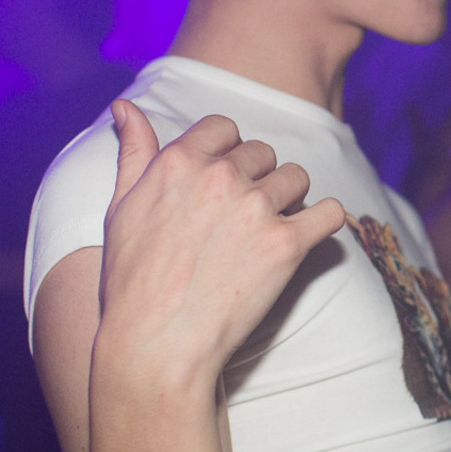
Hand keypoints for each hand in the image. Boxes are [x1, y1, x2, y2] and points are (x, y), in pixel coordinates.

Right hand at [95, 100, 344, 387]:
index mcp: (180, 162)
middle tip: (241, 218)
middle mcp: (221, 177)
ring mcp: (257, 208)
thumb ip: (133, 151)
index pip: (224, 128)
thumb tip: (125, 106)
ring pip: (297, 178)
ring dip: (288, 200)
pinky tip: (307, 236)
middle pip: (263, 153)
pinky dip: (324, 222)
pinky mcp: (288, 243)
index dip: (227, 153)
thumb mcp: (120, 208)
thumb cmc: (132, 281)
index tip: (223, 181)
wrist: (156, 344)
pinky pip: (330, 212)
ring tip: (266, 232)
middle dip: (257, 178)